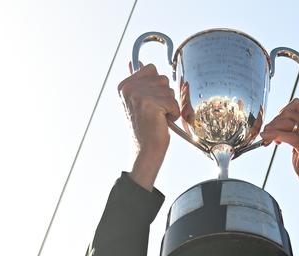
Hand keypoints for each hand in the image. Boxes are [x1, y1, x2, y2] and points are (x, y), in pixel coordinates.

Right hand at [118, 63, 179, 189]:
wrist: (145, 149)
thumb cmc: (146, 128)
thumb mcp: (138, 101)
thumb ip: (138, 81)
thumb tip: (137, 62)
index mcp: (125, 85)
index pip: (151, 69)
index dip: (157, 86)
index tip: (151, 101)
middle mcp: (129, 87)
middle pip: (162, 78)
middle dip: (165, 96)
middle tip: (155, 111)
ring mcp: (139, 94)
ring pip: (170, 90)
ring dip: (170, 105)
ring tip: (159, 117)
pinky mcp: (151, 103)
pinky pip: (174, 102)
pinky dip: (173, 114)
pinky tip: (162, 122)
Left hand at [260, 100, 298, 225]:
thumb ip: (294, 137)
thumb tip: (277, 130)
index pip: (296, 105)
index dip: (281, 112)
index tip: (274, 125)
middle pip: (289, 112)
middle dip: (273, 121)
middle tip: (266, 134)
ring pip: (287, 122)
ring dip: (272, 128)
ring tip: (265, 138)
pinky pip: (289, 136)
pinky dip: (275, 135)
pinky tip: (268, 140)